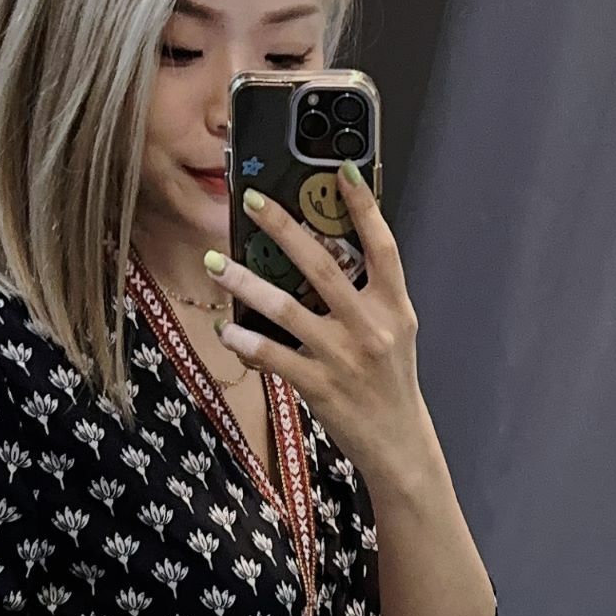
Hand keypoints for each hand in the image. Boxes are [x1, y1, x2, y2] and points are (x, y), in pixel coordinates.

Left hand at [209, 169, 436, 501]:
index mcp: (394, 307)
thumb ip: (368, 293)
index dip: (363, 207)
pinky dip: (248, 345)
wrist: (399, 445)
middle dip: (283, 229)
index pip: (383, 247)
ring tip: (215, 264)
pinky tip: (227, 333)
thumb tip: (321, 250)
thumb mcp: (394, 332)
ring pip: (288, 310)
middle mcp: (372, 328)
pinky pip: (276, 358)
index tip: (339, 170)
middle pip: (323, 267)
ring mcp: (345, 358)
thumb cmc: (389, 382)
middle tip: (249, 200)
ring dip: (246, 284)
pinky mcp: (322, 387)